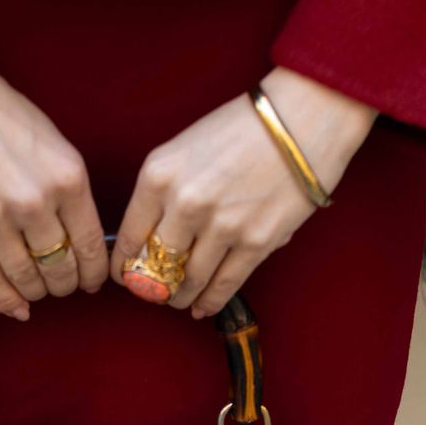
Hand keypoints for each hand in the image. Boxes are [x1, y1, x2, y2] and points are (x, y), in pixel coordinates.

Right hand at [0, 40, 108, 320]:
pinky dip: (7, 300)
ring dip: (37, 292)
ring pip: (27, 278)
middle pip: (61, 267)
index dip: (94, 272)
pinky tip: (17, 309)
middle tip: (63, 286)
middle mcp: (35, 202)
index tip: (92, 281)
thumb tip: (76, 232)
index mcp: (66, 176)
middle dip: (65, 284)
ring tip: (39, 292)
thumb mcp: (47, 139)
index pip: (90, 244)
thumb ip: (65, 186)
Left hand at [110, 66, 378, 315]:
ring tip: (178, 299)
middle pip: (157, 264)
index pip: (128, 237)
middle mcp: (185, 203)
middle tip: (154, 292)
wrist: (302, 116)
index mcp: (159, 175)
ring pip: (190, 280)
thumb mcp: (185, 147)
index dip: (124, 266)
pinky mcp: (255, 242)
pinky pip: (224, 284)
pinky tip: (202, 308)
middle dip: (152, 286)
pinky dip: (210, 302)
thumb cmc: (242, 126)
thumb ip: (164, 190)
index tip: (125, 276)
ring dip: (181, 296)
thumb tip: (150, 236)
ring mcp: (221, 225)